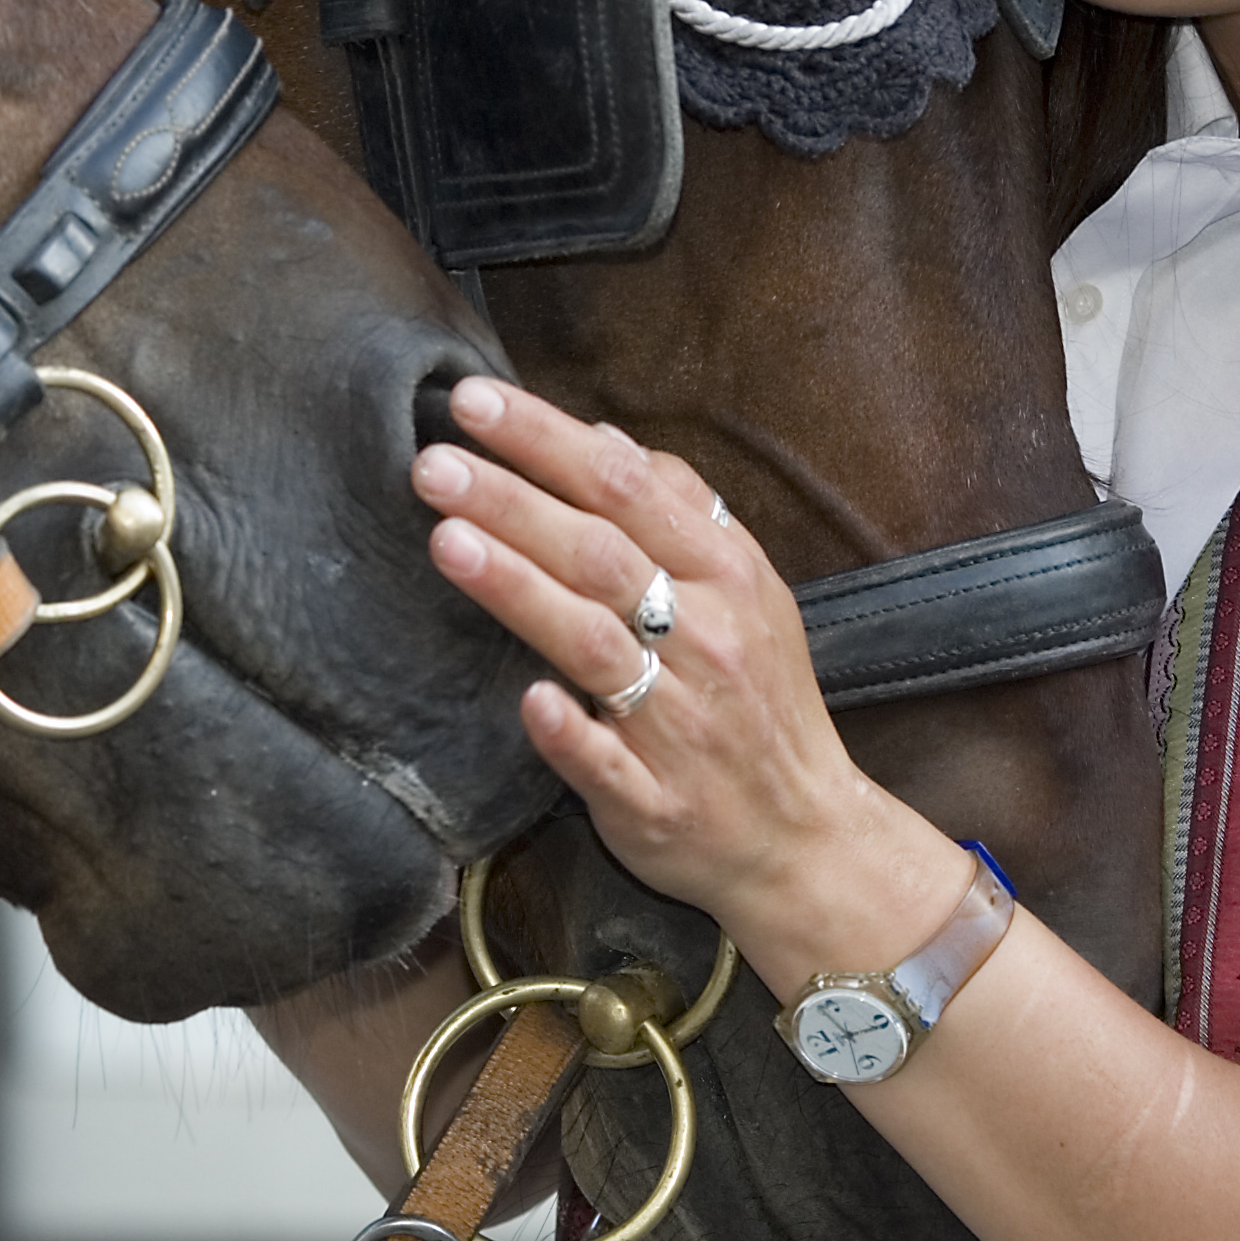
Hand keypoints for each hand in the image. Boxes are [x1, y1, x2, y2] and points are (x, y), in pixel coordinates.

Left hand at [413, 377, 964, 976]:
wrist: (807, 839)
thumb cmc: (758, 700)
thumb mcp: (748, 589)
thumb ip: (681, 509)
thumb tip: (603, 437)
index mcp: (727, 574)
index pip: (625, 485)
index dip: (547, 439)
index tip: (471, 401)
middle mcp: (707, 639)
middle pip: (599, 553)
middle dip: (513, 501)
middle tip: (432, 463)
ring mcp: (681, 724)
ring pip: (594, 643)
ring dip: (520, 589)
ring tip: (446, 541)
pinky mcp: (655, 802)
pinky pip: (607, 762)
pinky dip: (571, 730)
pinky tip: (529, 700)